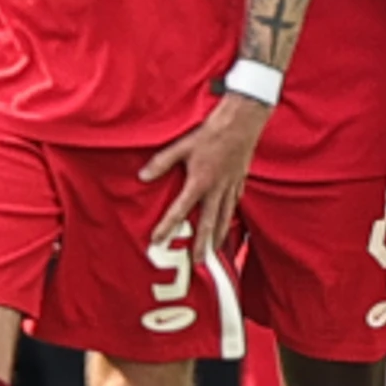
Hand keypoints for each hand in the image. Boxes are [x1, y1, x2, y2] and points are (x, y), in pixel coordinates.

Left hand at [139, 93, 270, 261]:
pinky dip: (230, 216)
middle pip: (209, 223)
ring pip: (225, 217)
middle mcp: (217, 189)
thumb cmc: (212, 132)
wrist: (243, 122)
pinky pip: (234, 204)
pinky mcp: (239, 180)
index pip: (180, 209)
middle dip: (203, 245)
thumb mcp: (182, 145)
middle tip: (198, 263)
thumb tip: (142, 176)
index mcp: (200, 182)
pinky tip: (227, 221)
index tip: (156, 240)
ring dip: (218, 236)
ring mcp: (231, 186)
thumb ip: (162, 162)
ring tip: (215, 251)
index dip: (167, 226)